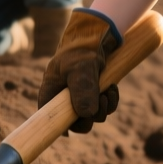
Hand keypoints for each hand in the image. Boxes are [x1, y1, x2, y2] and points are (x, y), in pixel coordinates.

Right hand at [37, 8, 121, 133]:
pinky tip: (112, 88)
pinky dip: (110, 101)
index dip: (58, 127)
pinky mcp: (95, 93)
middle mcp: (64, 97)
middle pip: (75, 123)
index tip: (71, 129)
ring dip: (103, 108)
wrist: (99, 35)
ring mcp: (80, 96)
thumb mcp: (81, 68)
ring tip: (107, 91)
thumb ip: (82, 90)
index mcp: (52, 92)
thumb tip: (87, 115)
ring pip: (92, 116)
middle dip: (90, 117)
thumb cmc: (82, 49)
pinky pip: (103, 107)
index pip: (49, 118)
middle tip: (100, 103)